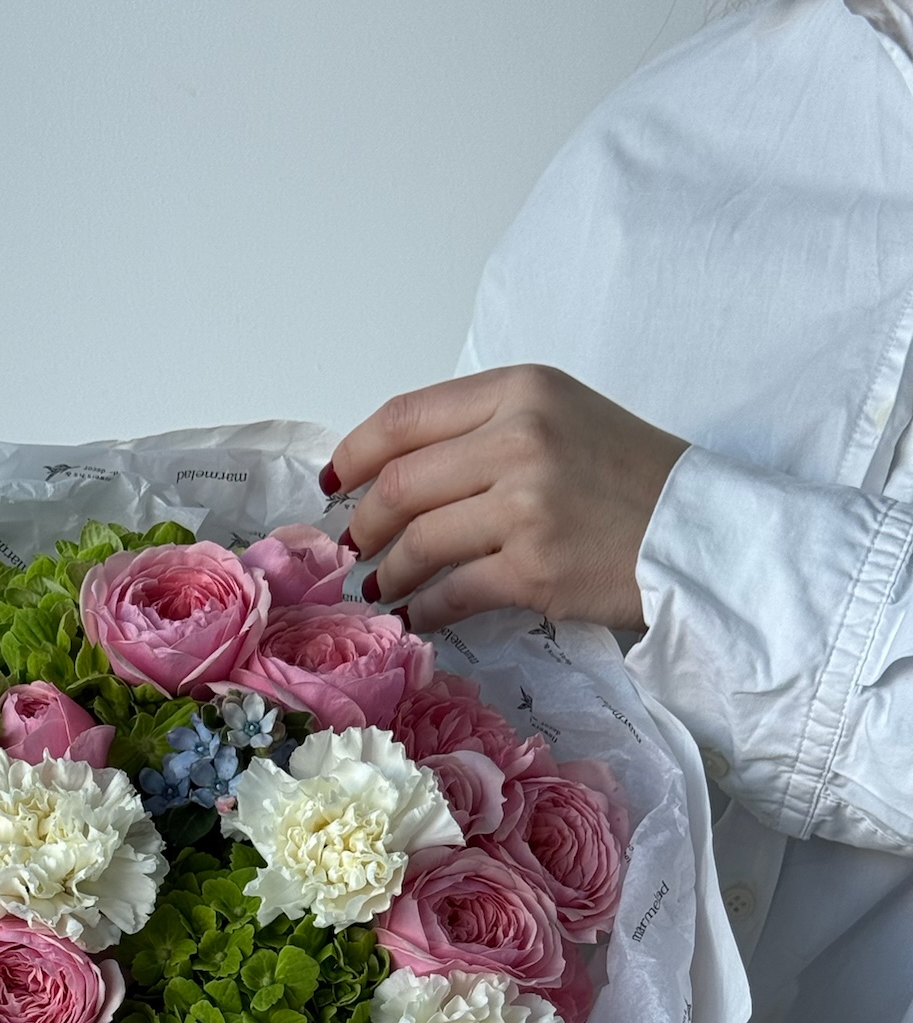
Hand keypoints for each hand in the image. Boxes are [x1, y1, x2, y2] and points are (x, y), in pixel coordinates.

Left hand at [322, 365, 687, 632]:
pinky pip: (450, 592)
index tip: (335, 482)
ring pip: (419, 541)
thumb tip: (397, 476)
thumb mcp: (561, 419)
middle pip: (401, 483)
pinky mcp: (534, 569)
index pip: (406, 417)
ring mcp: (526, 506)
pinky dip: (422, 608)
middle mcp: (519, 439)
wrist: (701, 531)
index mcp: (521, 392)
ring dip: (387, 572)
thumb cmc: (631, 478)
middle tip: (353, 547)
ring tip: (380, 586)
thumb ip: (485, 433)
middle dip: (363, 523)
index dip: (356, 453)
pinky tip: (415, 615)